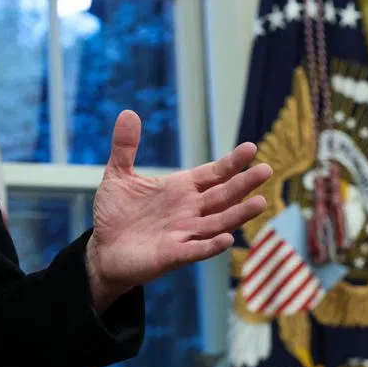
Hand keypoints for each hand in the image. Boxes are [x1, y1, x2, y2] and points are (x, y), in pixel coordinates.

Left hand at [85, 110, 270, 310]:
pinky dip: (211, 246)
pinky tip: (227, 239)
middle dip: (243, 184)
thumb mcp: (118, 175)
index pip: (213, 174)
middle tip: (266, 170)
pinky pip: (196, 250)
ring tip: (259, 203)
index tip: (251, 148)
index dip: (231, 163)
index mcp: (180, 189)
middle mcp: (188, 210)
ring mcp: (183, 233)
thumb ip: (125, 147)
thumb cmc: (115, 213)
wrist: (102, 249)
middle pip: (222, 196)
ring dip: (238, 214)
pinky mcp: (172, 255)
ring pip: (218, 223)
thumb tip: (128, 111)